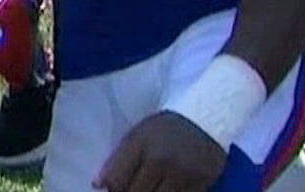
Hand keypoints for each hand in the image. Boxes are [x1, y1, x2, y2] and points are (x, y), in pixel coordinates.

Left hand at [94, 112, 225, 191]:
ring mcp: (183, 176)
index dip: (110, 188)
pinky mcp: (201, 185)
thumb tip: (98, 185)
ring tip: (147, 186)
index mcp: (141, 144)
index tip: (109, 189)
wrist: (206, 120)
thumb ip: (117, 160)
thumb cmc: (165, 128)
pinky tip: (163, 188)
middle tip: (130, 186)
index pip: (116, 180)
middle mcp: (162, 161)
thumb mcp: (138, 135)